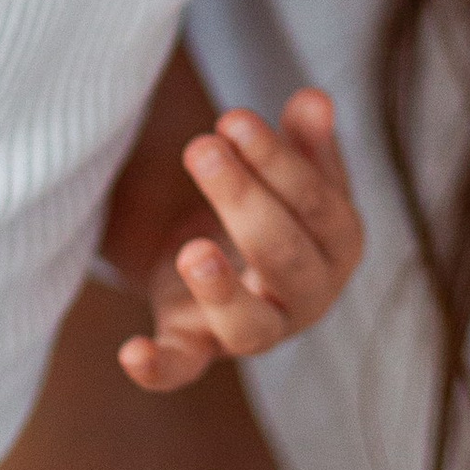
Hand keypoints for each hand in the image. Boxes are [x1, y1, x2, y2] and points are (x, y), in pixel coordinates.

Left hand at [111, 87, 362, 394]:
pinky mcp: (199, 347)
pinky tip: (130, 352)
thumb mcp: (289, 166)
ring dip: (221, 292)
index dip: (277, 161)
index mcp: (339, 245)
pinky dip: (157, 369)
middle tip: (202, 149)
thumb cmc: (272, 200)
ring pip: (247, 326)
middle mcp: (307, 297)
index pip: (316, 204)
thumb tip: (314, 100)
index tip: (233, 119)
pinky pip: (181, 370)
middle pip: (283, 256)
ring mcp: (254, 331)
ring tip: (191, 250)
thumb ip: (304, 138)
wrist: (227, 251)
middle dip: (244, 202)